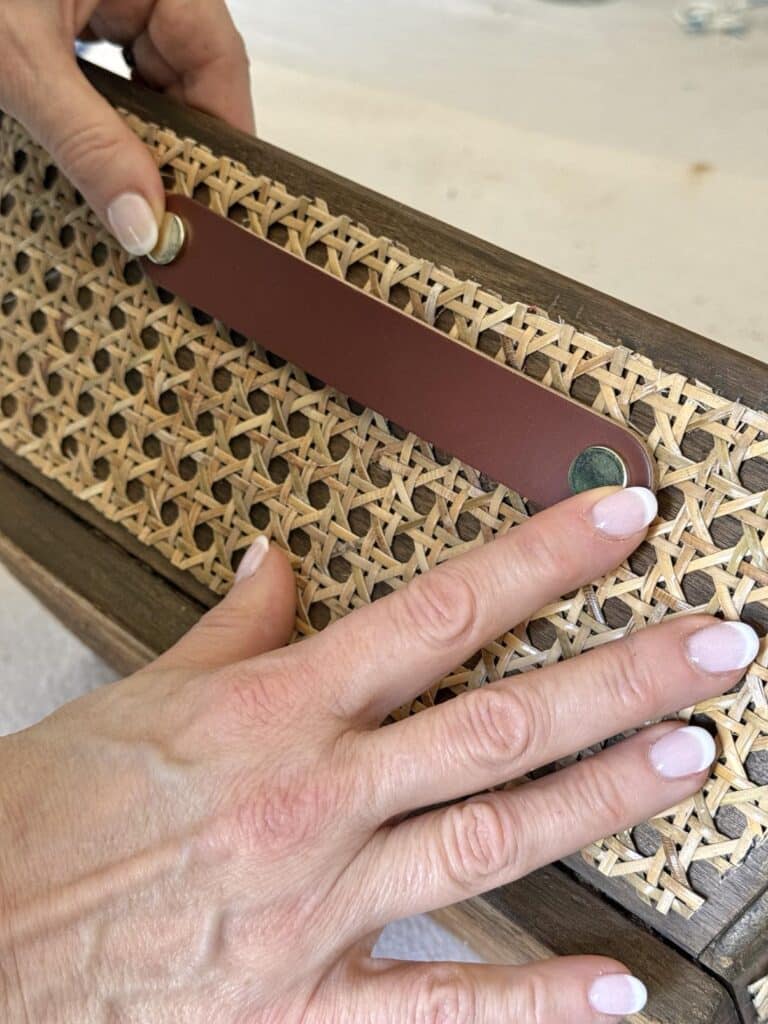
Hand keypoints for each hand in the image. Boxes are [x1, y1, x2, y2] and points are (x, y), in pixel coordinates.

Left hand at [0, 0, 253, 254]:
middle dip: (174, 147)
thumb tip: (144, 222)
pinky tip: (92, 152)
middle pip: (186, 75)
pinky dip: (102, 118)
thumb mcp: (18, 61)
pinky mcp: (61, 13)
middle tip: (166, 214)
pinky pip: (105, 73)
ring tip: (129, 191)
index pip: (217, 57)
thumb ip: (87, 143)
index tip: (217, 203)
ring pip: (146, 79)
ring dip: (137, 139)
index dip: (224, 135)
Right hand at [0, 487, 756, 1021]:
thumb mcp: (143, 693)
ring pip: (492, 840)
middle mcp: (315, 795)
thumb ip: (236, 627)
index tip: (620, 522)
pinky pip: (434, 1012)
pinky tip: (611, 989)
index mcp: (277, 708)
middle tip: (718, 648)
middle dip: (622, 676)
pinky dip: (528, 1006)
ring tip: (695, 758)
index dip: (544, 558)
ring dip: (603, 797)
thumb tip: (281, 563)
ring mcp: (316, 904)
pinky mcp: (297, 1006)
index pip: (443, 609)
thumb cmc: (50, 811)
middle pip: (500, 720)